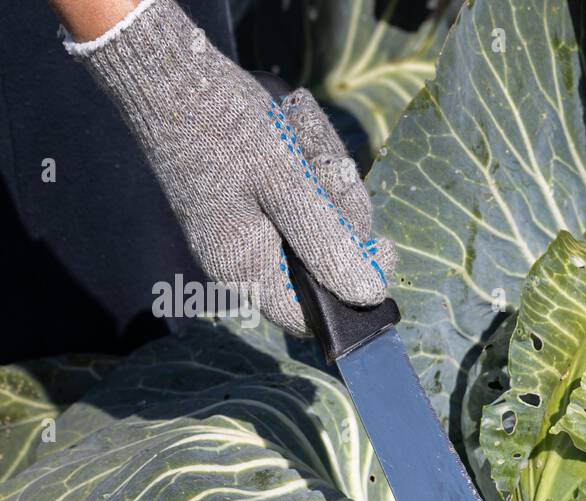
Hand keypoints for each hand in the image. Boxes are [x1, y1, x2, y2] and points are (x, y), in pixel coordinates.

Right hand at [64, 0, 395, 334]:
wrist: (173, 72)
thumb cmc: (225, 130)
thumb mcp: (288, 185)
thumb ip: (328, 245)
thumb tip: (369, 295)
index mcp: (246, 270)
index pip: (313, 315)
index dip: (355, 286)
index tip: (385, 246)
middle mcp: (248, 257)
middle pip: (327, 257)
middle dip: (340, 205)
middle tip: (326, 165)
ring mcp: (253, 225)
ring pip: (323, 216)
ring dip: (325, 169)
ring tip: (300, 131)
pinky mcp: (258, 196)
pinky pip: (305, 188)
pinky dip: (309, 156)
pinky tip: (294, 124)